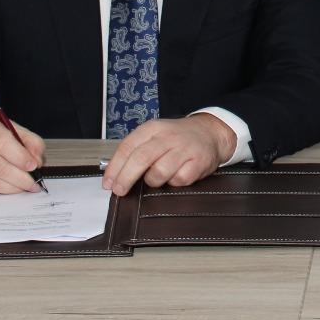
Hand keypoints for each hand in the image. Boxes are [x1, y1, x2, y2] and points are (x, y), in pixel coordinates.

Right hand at [0, 111, 45, 193]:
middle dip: (22, 178)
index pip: (2, 143)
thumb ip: (30, 140)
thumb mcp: (10, 127)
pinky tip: (12, 187)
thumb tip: (38, 161)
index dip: (20, 157)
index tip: (34, 166)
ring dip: (14, 188)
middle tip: (35, 183)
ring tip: (27, 186)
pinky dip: (3, 191)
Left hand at [103, 113, 236, 195]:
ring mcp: (185, 148)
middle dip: (126, 178)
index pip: (127, 147)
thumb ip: (136, 150)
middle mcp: (168, 136)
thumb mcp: (155, 136)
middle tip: (120, 191)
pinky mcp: (199, 161)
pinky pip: (179, 181)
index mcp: (153, 128)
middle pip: (140, 159)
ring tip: (157, 177)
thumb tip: (114, 175)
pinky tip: (176, 175)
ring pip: (159, 173)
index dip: (115, 168)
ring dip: (153, 181)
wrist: (210, 133)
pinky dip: (174, 183)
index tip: (108, 183)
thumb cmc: (177, 139)